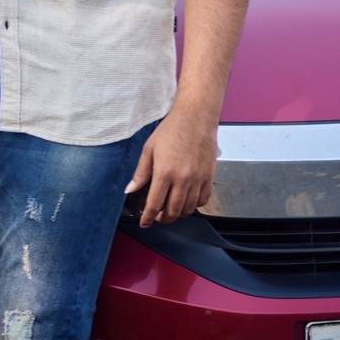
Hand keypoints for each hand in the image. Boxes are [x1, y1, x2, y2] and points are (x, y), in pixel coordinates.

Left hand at [125, 101, 216, 227]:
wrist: (195, 116)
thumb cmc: (172, 129)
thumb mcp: (149, 148)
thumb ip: (140, 173)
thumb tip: (130, 189)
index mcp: (165, 172)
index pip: (154, 205)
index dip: (148, 218)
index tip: (144, 222)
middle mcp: (182, 178)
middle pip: (172, 212)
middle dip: (162, 219)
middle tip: (157, 216)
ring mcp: (198, 179)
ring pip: (188, 209)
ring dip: (178, 213)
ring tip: (171, 209)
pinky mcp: (208, 177)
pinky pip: (203, 200)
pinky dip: (194, 205)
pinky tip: (187, 200)